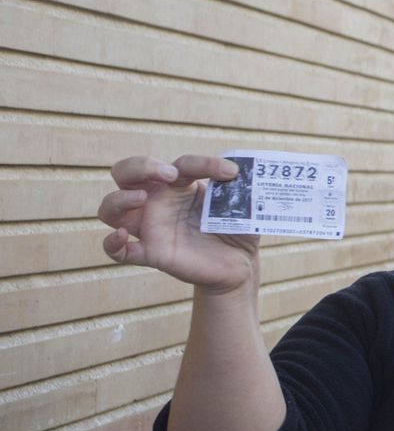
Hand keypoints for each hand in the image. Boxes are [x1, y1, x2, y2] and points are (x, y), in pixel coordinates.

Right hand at [99, 155, 260, 293]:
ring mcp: (150, 227)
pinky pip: (118, 251)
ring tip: (140, 198)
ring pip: (111, 209)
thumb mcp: (243, 207)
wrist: (238, 265)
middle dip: (138, 166)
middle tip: (166, 175)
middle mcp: (158, 201)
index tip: (230, 173)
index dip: (203, 164)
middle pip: (125, 173)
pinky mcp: (151, 253)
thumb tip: (245, 173)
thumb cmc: (235, 230)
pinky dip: (113, 244)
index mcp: (179, 185)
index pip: (181, 164)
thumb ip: (241, 190)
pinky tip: (122, 237)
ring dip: (119, 199)